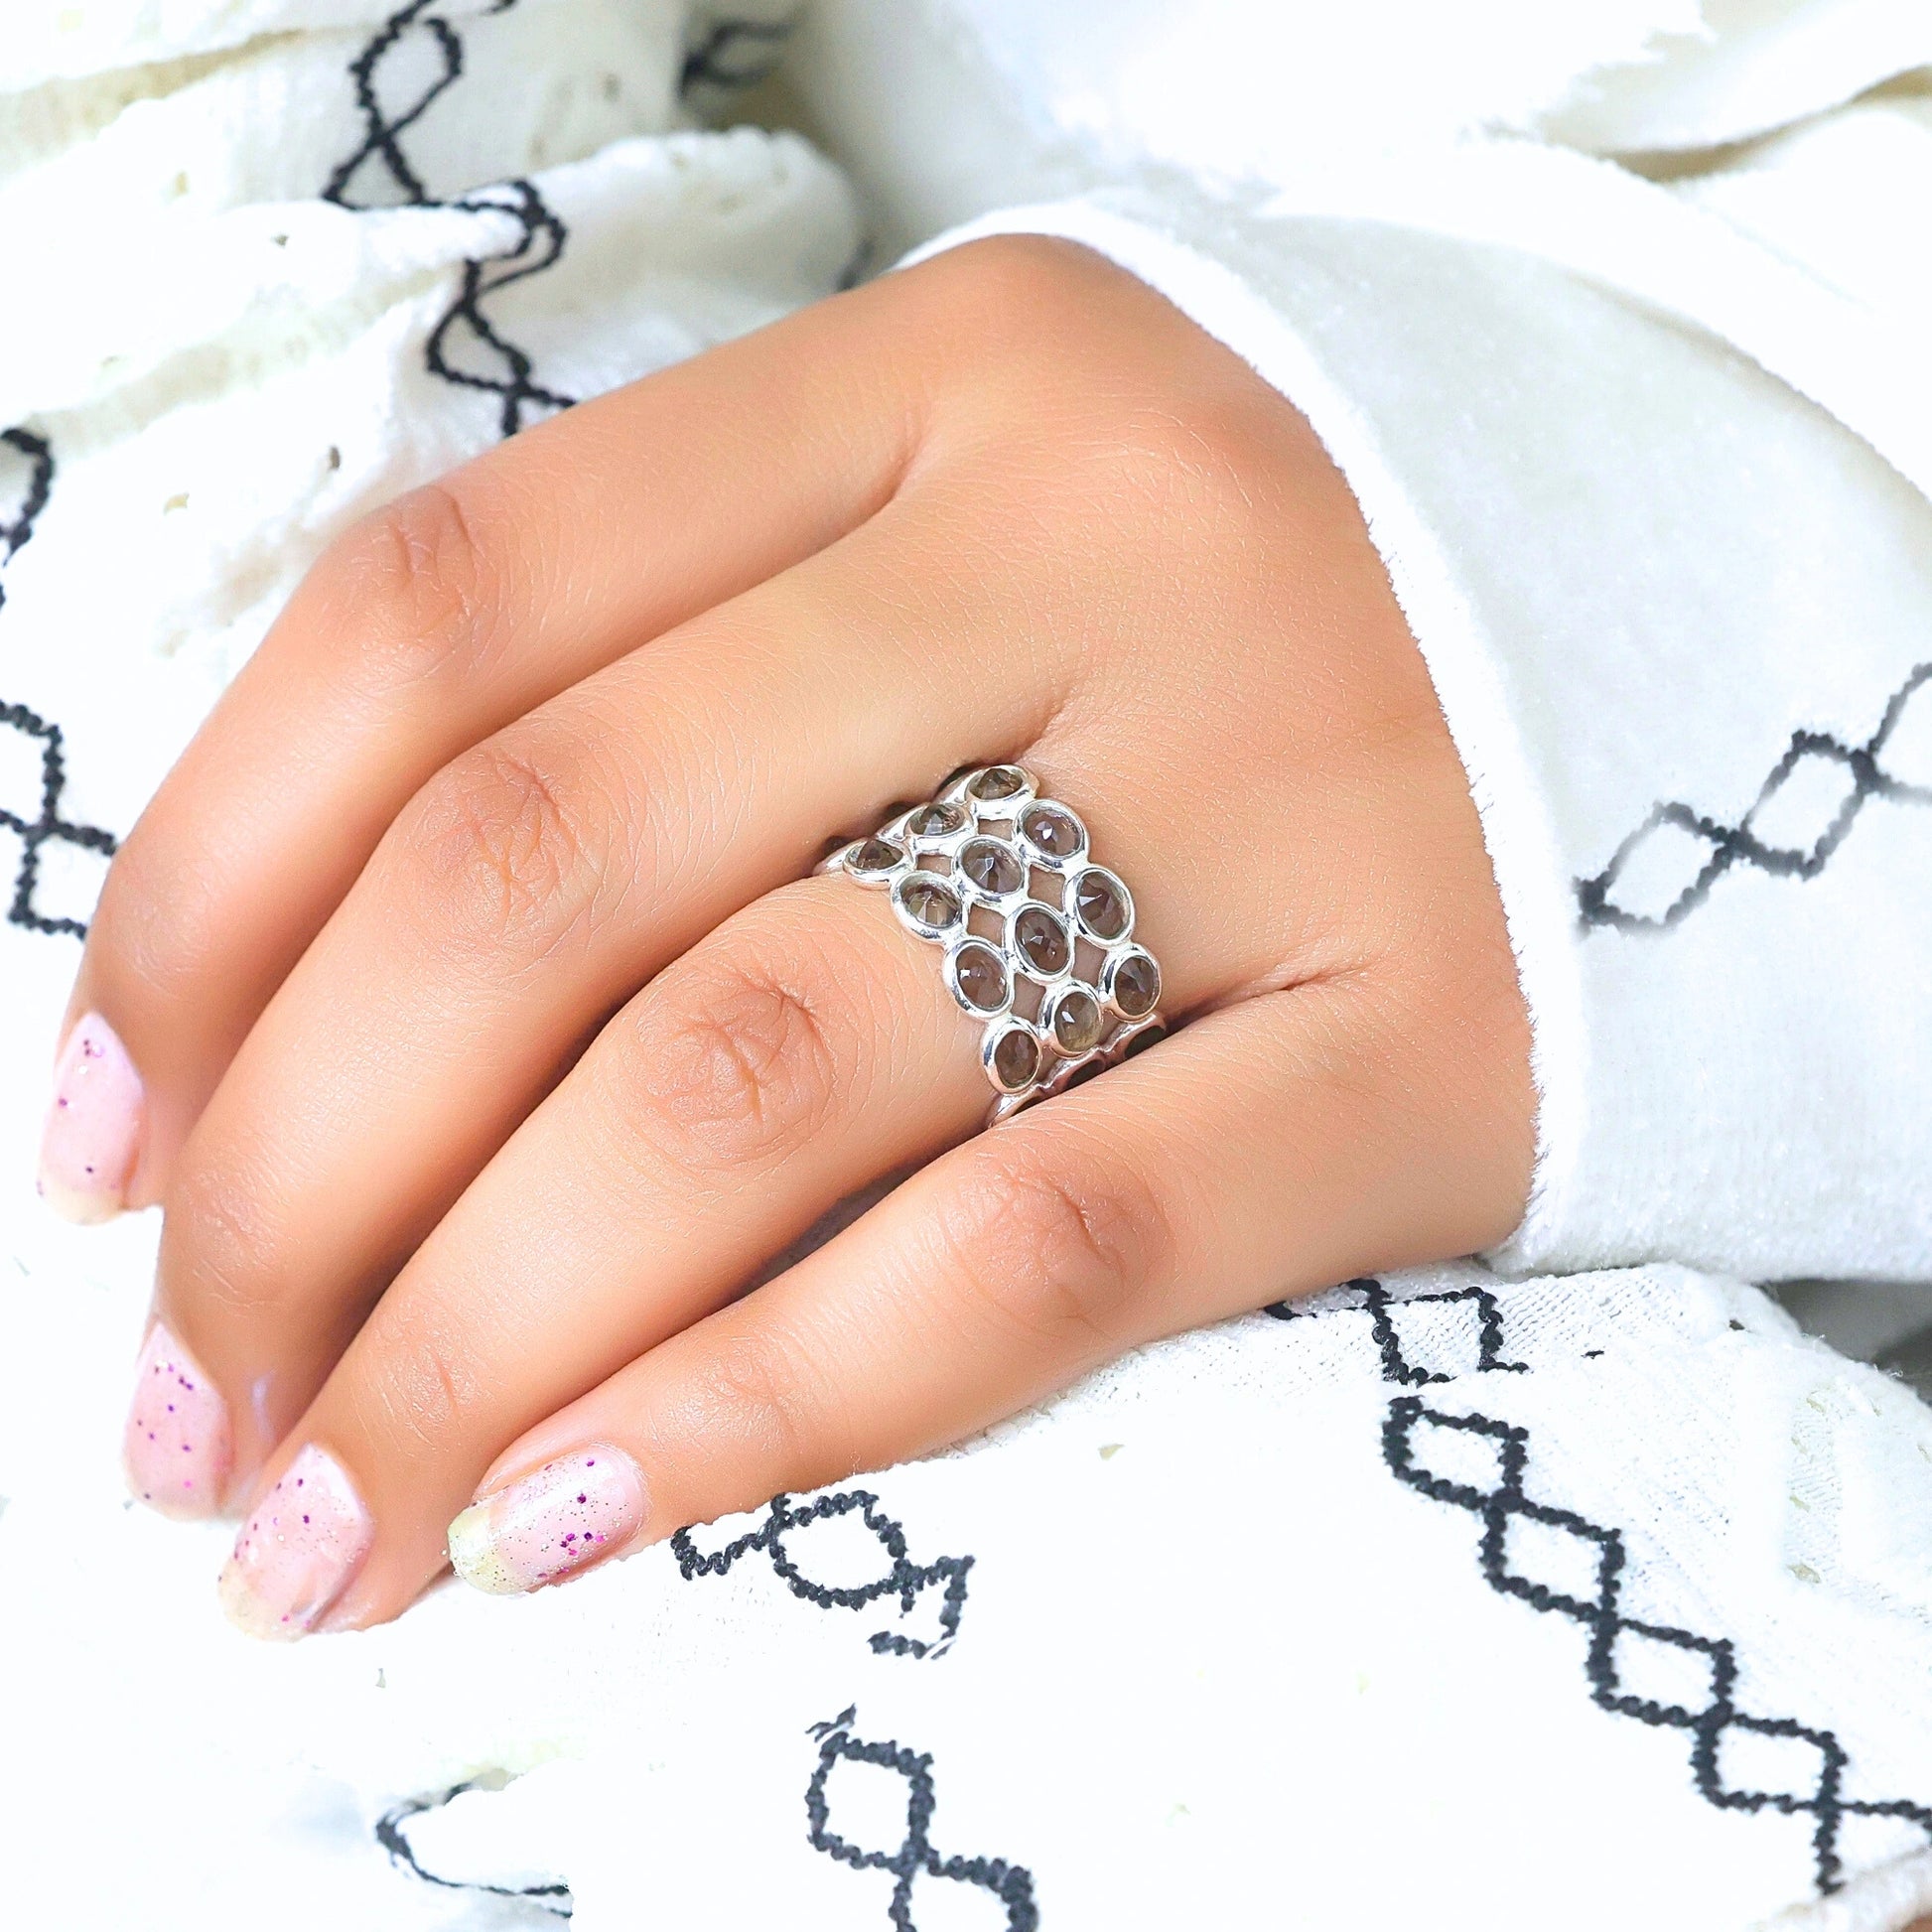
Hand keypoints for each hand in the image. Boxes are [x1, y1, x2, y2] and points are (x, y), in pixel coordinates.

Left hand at [50, 237, 1532, 1635]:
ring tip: (345, 1520)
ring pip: (762, 1071)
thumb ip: (641, 710)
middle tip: (197, 1419)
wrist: (1642, 646)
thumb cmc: (1200, 637)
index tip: (101, 1155)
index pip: (444, 612)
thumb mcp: (929, 562)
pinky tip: (585, 1520)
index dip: (201, 901)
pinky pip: (1046, 1243)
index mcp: (931, 382)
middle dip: (302, 1182)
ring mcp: (1284, 782)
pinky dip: (772, 1403)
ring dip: (482, 1335)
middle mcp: (1097, 541)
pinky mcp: (1428, 1038)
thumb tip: (262, 1038)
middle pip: (556, 864)